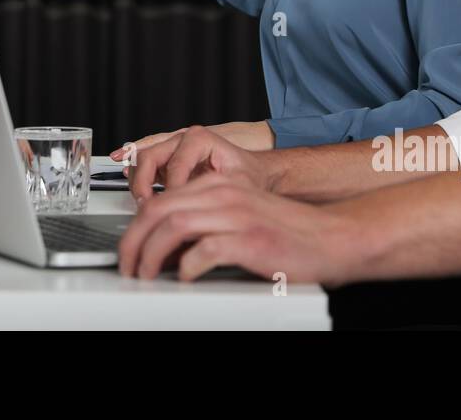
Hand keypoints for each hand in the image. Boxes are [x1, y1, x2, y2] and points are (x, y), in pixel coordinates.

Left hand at [117, 173, 350, 282]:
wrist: (332, 238)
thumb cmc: (287, 233)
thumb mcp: (239, 215)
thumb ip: (205, 221)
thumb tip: (165, 248)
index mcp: (219, 184)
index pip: (160, 200)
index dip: (136, 227)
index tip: (129, 250)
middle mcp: (224, 194)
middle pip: (158, 210)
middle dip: (133, 241)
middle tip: (128, 266)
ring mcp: (237, 214)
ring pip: (173, 226)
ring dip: (151, 254)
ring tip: (146, 275)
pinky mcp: (250, 239)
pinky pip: (204, 250)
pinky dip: (186, 266)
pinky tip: (184, 277)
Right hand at [123, 125, 277, 201]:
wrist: (256, 171)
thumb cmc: (250, 175)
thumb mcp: (239, 183)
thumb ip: (217, 193)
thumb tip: (194, 210)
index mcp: (199, 138)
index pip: (175, 165)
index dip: (172, 192)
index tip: (174, 211)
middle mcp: (183, 139)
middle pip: (149, 156)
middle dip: (143, 183)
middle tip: (146, 207)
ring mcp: (173, 149)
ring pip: (141, 159)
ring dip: (137, 182)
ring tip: (143, 205)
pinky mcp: (168, 161)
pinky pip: (144, 166)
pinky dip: (136, 179)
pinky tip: (137, 194)